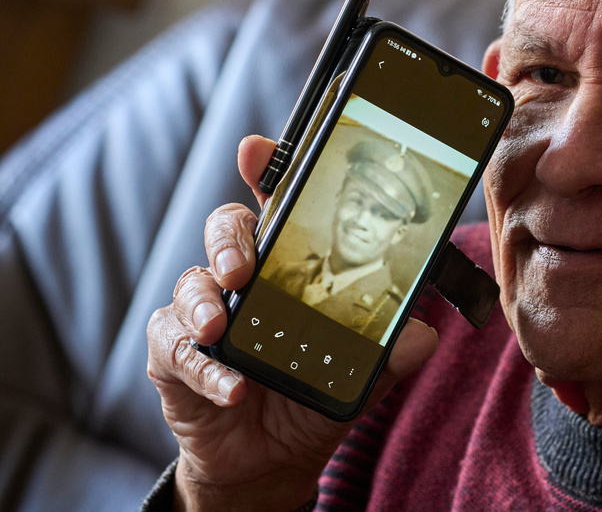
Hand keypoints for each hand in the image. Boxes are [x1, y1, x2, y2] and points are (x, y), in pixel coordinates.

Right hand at [146, 135, 437, 510]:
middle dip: (229, 240)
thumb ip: (386, 355)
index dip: (265, 173)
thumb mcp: (356, 376)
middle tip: (241, 269)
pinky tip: (231, 389)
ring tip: (218, 330)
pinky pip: (175, 349)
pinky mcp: (172, 355)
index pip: (276, 209)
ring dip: (203, 303)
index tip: (255, 150)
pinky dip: (204, 370)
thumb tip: (421, 336)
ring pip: (190, 283)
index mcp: (287, 267)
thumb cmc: (309, 396)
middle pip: (225, 231)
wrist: (270, 459)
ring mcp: (202, 313)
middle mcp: (242, 279)